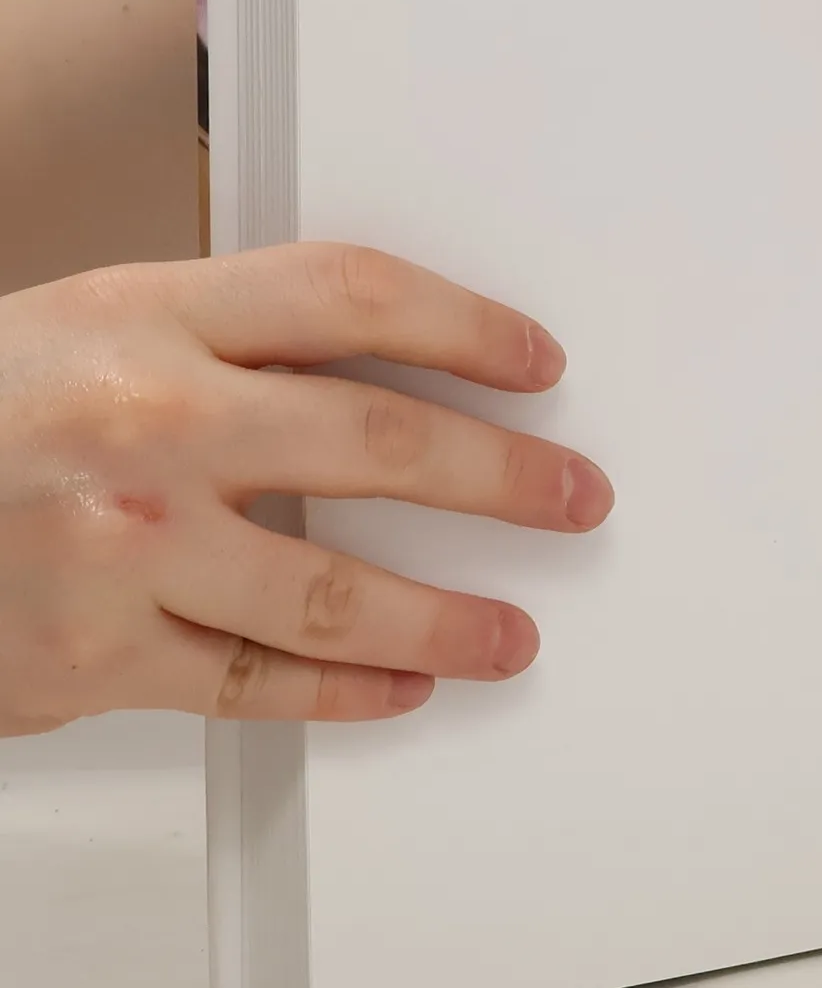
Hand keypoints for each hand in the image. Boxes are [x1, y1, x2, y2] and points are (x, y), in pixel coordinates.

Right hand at [0, 244, 613, 738]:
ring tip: (513, 633)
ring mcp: (120, 551)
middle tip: (573, 497)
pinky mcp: (94, 662)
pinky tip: (404, 688)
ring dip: (450, 618)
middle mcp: (142, 424)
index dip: (467, 327)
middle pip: (380, 442)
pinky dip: (348, 691)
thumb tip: (385, 368)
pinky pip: (259, 685)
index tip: (536, 362)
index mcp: (140, 315)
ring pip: (337, 591)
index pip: (352, 297)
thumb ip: (224, 341)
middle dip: (506, 478)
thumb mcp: (82, 327)